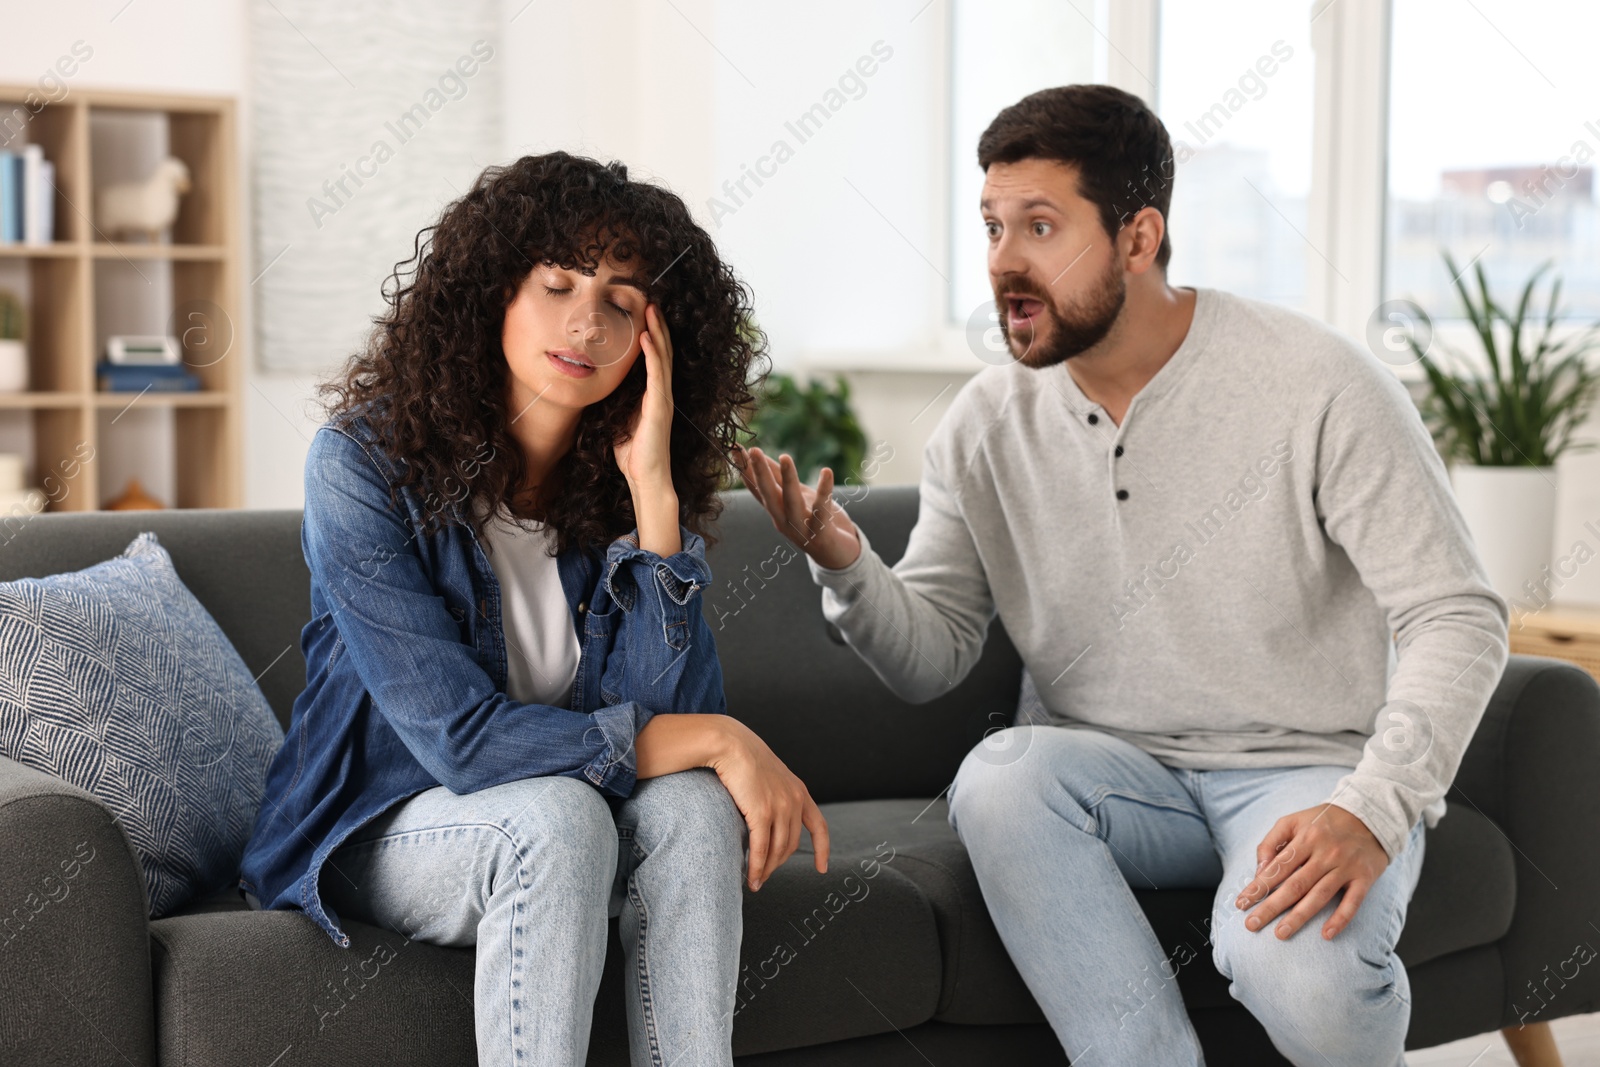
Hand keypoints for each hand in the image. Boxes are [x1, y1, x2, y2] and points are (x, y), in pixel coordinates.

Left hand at [612, 303, 673, 494]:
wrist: (645, 477)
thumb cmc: (631, 454)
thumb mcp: (618, 419)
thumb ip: (615, 402)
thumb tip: (596, 387)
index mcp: (652, 395)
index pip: (654, 358)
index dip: (651, 335)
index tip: (643, 313)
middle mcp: (661, 393)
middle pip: (662, 351)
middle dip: (657, 325)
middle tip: (651, 300)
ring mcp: (663, 399)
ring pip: (663, 357)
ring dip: (657, 331)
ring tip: (651, 309)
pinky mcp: (660, 407)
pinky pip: (657, 375)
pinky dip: (653, 355)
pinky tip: (646, 337)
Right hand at [708, 717, 829, 890]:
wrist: (730, 743)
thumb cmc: (743, 757)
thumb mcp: (770, 775)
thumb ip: (775, 794)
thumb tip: (768, 818)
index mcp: (799, 791)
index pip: (819, 826)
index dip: (823, 849)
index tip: (822, 867)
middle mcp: (794, 800)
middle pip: (791, 845)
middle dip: (778, 865)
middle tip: (765, 877)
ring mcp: (780, 807)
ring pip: (777, 850)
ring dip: (766, 871)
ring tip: (756, 882)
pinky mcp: (761, 812)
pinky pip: (761, 848)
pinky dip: (756, 867)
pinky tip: (751, 878)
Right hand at [733, 445, 861, 569]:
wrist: (836, 555)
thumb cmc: (814, 521)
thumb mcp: (795, 496)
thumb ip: (777, 478)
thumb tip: (756, 454)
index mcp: (775, 511)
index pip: (756, 488)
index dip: (745, 469)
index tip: (734, 448)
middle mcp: (783, 520)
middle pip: (768, 495)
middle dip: (760, 472)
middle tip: (753, 450)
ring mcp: (801, 528)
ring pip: (792, 501)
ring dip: (788, 479)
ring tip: (785, 456)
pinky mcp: (822, 531)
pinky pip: (822, 509)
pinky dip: (824, 491)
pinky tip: (826, 471)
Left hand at [1234, 803, 1389, 940]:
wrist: (1371, 815)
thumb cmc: (1323, 822)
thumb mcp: (1293, 821)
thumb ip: (1271, 843)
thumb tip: (1259, 871)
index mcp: (1306, 838)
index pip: (1277, 867)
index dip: (1258, 887)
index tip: (1241, 904)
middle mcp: (1326, 853)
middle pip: (1295, 885)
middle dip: (1271, 906)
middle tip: (1252, 924)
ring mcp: (1346, 867)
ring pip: (1319, 895)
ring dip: (1299, 917)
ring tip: (1280, 933)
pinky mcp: (1365, 878)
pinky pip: (1352, 902)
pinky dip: (1340, 919)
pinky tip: (1326, 934)